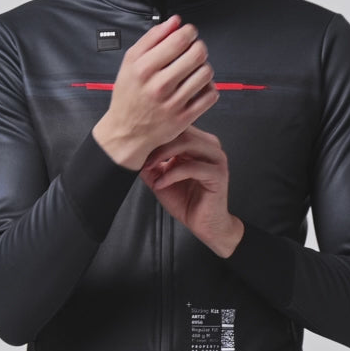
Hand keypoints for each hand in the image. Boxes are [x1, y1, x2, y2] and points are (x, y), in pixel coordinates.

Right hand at [92, 15, 218, 169]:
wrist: (127, 132)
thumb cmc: (129, 96)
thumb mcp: (130, 62)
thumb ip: (152, 38)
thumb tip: (174, 22)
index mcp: (144, 68)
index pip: (179, 40)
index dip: (190, 32)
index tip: (189, 34)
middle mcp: (159, 86)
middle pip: (197, 54)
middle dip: (199, 47)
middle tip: (193, 51)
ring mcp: (173, 103)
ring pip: (206, 73)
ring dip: (204, 67)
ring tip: (194, 70)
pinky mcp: (184, 118)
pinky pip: (210, 95)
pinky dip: (208, 88)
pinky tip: (197, 87)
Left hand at [140, 126, 243, 256]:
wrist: (204, 224)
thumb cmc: (186, 201)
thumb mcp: (160, 177)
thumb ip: (150, 163)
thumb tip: (131, 150)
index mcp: (198, 143)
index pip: (176, 126)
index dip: (155, 133)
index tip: (136, 145)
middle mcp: (210, 146)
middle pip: (182, 131)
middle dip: (157, 142)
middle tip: (140, 157)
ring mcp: (216, 158)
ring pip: (187, 144)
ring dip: (163, 155)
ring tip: (149, 167)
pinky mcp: (218, 174)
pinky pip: (192, 167)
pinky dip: (172, 174)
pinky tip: (161, 184)